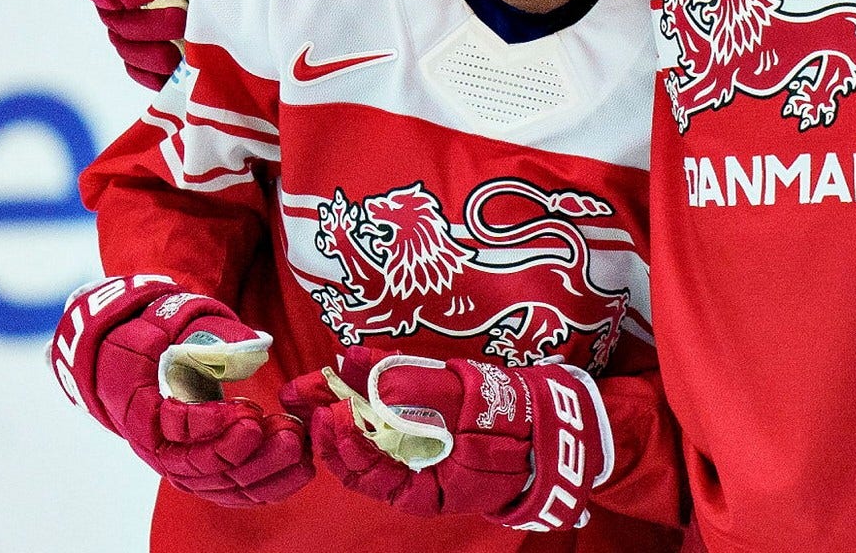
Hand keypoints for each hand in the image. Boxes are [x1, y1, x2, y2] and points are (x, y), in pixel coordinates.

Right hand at [50, 275, 310, 505]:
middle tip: (286, 429)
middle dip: (245, 451)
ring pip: (223, 485)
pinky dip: (270, 485)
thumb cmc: (158, 341)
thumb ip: (208, 335)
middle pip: (200, 466)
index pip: (172, 429)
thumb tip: (253, 348)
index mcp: (142, 408)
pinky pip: (236, 492)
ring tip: (297, 441)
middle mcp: (160, 447)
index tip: (247, 409)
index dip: (209, 424)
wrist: (141, 364)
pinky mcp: (207, 474)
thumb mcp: (171, 324)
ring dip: (265, 468)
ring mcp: (183, 465)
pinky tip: (302, 468)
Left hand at [285, 347, 610, 530]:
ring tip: (311, 382)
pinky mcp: (427, 429)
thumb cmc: (518, 427)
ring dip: (338, 406)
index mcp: (423, 489)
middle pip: (356, 452)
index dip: (344, 442)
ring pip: (367, 434)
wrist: (557, 431)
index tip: (332, 409)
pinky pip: (390, 416)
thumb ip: (420, 387)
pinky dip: (368, 393)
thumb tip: (362, 367)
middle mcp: (413, 475)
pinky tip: (354, 368)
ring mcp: (418, 452)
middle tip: (298, 392)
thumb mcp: (473, 406)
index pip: (368, 471)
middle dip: (325, 421)